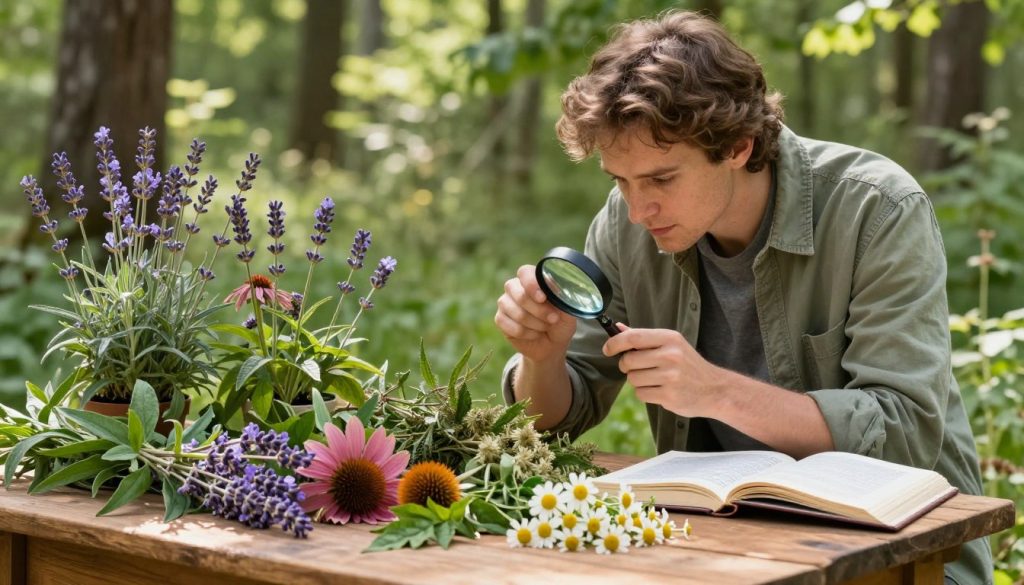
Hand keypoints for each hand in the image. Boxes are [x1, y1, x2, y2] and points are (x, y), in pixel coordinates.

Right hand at [495, 265, 576, 361]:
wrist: (552, 344)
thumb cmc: (560, 322)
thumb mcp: (567, 310)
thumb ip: (561, 298)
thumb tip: (554, 288)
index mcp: (532, 279)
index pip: (525, 273)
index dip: (532, 285)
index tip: (543, 298)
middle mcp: (515, 287)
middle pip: (520, 295)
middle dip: (539, 311)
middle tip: (553, 319)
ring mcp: (505, 302)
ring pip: (516, 313)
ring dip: (535, 324)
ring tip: (545, 327)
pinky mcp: (500, 318)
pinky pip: (509, 326)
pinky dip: (526, 333)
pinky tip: (534, 334)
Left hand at [602, 325, 721, 417]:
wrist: (715, 389)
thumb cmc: (688, 365)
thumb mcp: (672, 344)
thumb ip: (644, 338)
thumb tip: (618, 328)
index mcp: (670, 338)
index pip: (633, 337)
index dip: (614, 343)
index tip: (607, 349)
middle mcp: (670, 355)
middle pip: (628, 360)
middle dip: (627, 366)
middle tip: (639, 367)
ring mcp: (671, 377)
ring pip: (632, 379)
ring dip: (638, 381)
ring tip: (655, 380)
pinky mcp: (669, 396)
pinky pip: (640, 394)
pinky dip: (645, 393)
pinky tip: (660, 390)